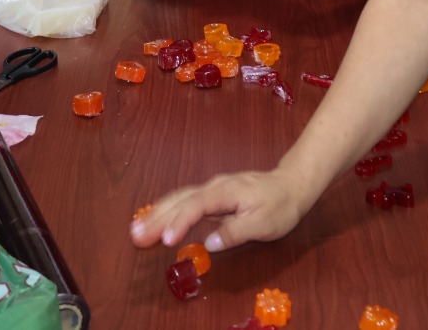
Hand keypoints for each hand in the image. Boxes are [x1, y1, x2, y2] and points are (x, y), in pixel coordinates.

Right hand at [128, 168, 310, 253]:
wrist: (291, 184)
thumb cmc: (281, 205)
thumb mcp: (266, 223)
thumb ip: (237, 231)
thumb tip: (210, 243)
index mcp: (227, 192)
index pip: (197, 206)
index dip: (180, 222)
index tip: (166, 240)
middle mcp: (214, 187)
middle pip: (181, 201)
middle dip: (157, 218)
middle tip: (135, 236)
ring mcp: (211, 189)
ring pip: (179, 199)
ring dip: (157, 213)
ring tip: (136, 229)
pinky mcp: (211, 196)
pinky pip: (184, 201)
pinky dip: (167, 210)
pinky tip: (154, 219)